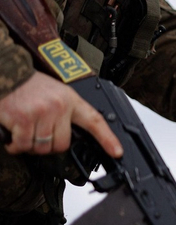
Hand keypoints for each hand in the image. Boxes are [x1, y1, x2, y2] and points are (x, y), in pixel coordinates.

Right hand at [0, 71, 121, 156]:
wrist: (7, 72)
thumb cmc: (30, 85)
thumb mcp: (57, 92)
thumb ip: (66, 112)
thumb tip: (71, 134)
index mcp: (71, 100)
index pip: (94, 121)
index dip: (107, 138)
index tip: (116, 152)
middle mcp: (59, 106)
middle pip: (61, 144)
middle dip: (49, 146)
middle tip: (39, 135)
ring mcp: (41, 113)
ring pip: (41, 147)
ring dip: (30, 145)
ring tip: (25, 131)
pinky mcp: (23, 119)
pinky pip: (23, 145)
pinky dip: (15, 145)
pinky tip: (13, 135)